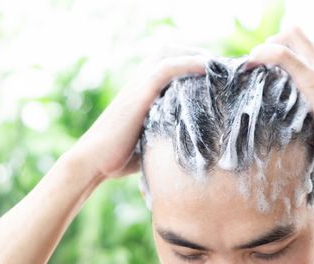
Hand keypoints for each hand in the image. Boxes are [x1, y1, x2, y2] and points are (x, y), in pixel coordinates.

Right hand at [68, 47, 207, 179]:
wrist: (93, 162)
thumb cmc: (120, 158)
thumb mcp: (151, 142)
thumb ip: (168, 136)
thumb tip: (194, 150)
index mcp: (143, 92)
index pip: (169, 62)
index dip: (192, 62)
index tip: (216, 74)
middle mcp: (140, 83)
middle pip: (170, 51)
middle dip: (197, 54)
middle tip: (220, 68)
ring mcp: (138, 85)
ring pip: (169, 53)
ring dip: (196, 55)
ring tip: (217, 66)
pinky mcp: (139, 93)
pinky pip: (166, 69)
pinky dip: (187, 64)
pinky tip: (206, 68)